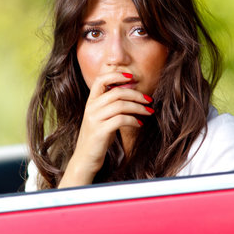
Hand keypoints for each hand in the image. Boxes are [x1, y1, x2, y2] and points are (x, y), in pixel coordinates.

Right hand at [58, 72, 152, 187]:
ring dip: (138, 107)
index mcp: (90, 102)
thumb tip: (131, 92)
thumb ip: (111, 104)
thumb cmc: (97, 138)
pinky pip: (121, 120)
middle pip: (116, 92)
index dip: (116, 75)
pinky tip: (140, 123)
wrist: (85, 159)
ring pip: (120, 105)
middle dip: (136, 94)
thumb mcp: (101, 117)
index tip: (131, 77)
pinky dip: (133, 120)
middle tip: (149, 99)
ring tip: (148, 111)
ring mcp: (94, 119)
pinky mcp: (100, 131)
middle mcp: (91, 108)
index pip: (100, 80)